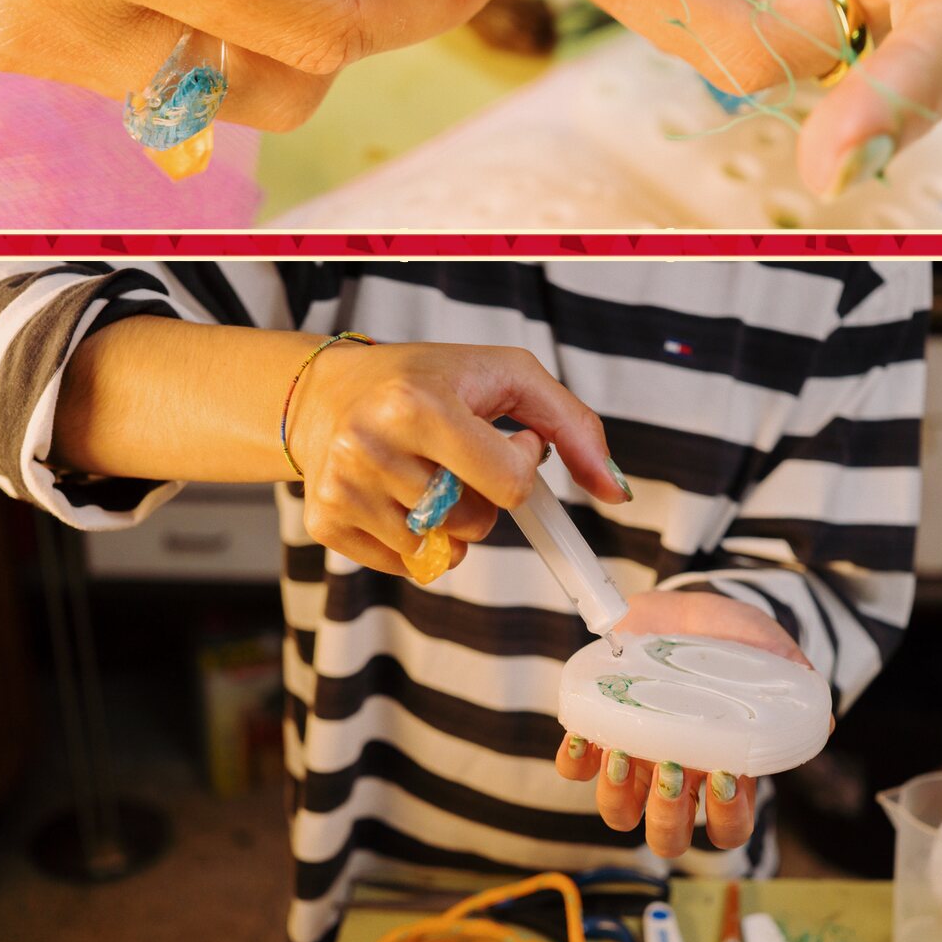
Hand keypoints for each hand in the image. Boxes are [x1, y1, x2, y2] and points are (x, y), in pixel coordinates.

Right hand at [285, 339, 628, 574]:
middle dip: (485, 496)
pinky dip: (420, 541)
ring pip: (443, 548)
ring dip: (453, 521)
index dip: (521, 466)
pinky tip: (400, 496)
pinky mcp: (326, 522)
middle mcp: (371, 447)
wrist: (329, 392)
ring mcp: (343, 489)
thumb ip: (574, 427)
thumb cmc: (429, 379)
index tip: (506, 439)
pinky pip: (408, 565)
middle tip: (459, 456)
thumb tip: (615, 492)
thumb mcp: (508, 376)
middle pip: (476, 522)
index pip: (509, 483)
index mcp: (419, 405)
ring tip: (428, 473)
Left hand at [552, 590, 828, 855]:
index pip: (730, 826)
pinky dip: (574, 760)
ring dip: (617, 795)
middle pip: (669, 835)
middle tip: (670, 769)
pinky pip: (575, 768)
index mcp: (724, 766)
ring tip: (623, 752)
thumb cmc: (730, 637)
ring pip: (619, 813)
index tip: (724, 775)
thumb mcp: (767, 651)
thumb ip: (792, 681)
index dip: (727, 818)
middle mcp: (678, 775)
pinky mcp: (597, 732)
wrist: (683, 604)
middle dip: (667, 819)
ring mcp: (636, 758)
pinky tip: (584, 734)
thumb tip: (823, 722)